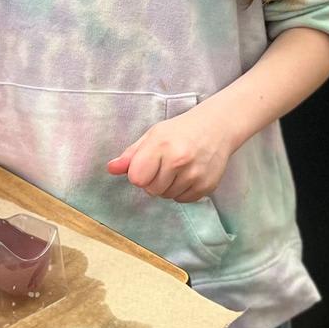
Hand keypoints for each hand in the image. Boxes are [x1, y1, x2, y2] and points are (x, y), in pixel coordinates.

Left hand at [107, 105, 237, 202]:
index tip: (148, 164)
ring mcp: (195, 175)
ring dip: (168, 186)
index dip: (139, 173)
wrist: (217, 127)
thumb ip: (131, 154)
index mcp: (162, 146)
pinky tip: (189, 174)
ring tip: (178, 168)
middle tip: (165, 164)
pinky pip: (183, 200)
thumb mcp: (153, 135)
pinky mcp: (207, 186)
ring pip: (167, 196)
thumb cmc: (181, 131)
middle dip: (154, 181)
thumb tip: (111, 169)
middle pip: (151, 190)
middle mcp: (179, 161)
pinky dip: (182, 191)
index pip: (137, 179)